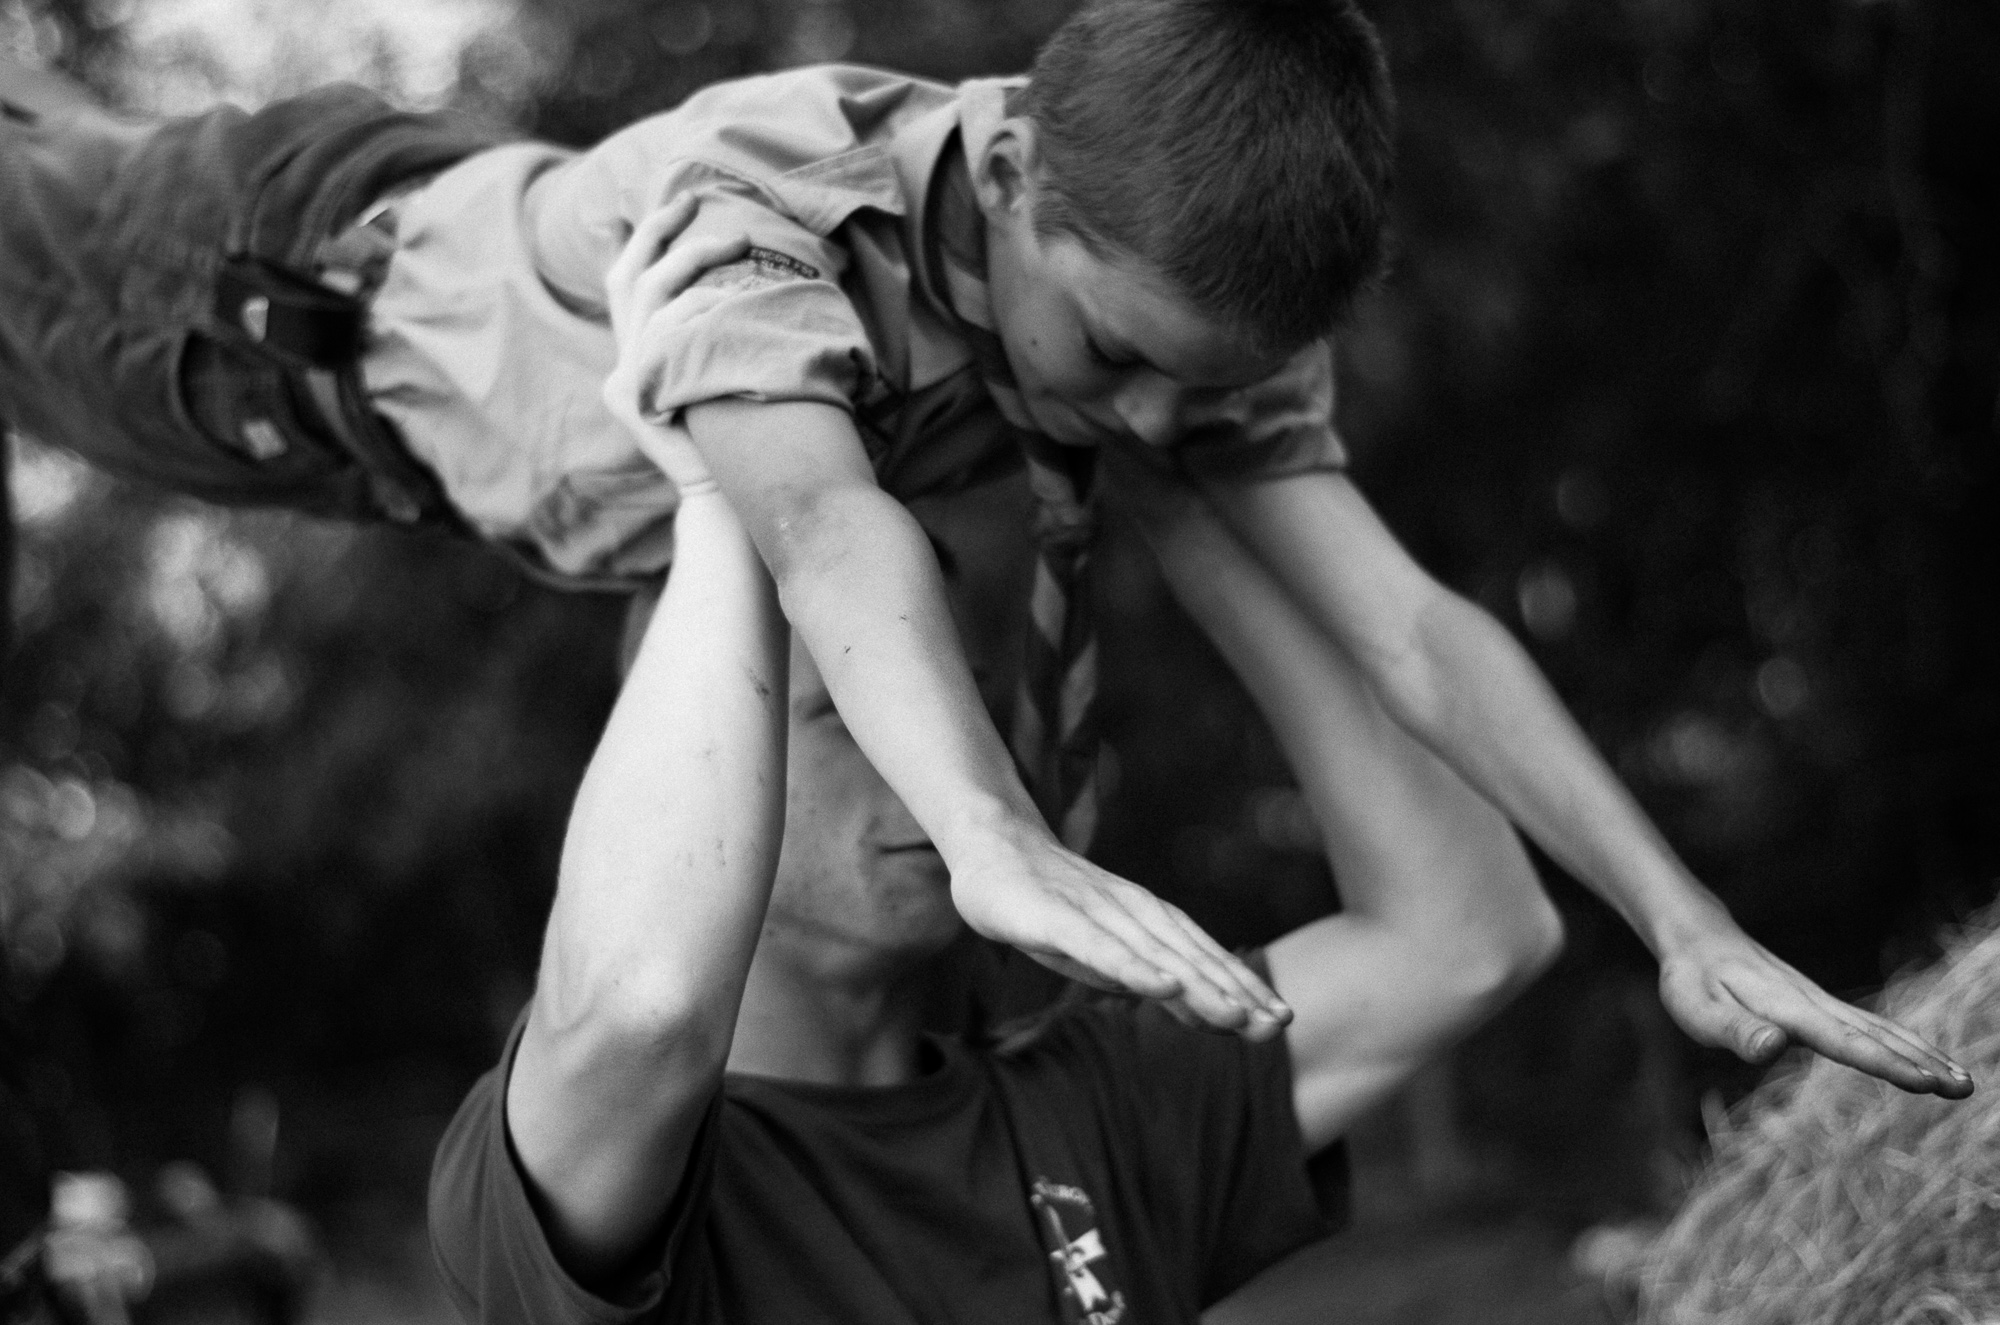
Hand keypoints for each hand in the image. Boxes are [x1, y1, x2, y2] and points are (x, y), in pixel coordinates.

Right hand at [601, 195, 749, 495]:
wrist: (731, 493)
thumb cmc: (740, 429)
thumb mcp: (725, 367)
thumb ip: (718, 328)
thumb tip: (747, 276)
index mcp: (643, 349)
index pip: (631, 277)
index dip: (650, 234)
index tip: (683, 199)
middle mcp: (627, 359)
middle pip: (633, 276)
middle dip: (663, 231)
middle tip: (698, 200)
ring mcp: (626, 379)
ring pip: (653, 297)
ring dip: (696, 262)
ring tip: (741, 243)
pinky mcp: (634, 397)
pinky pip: (667, 335)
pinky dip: (701, 311)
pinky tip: (731, 297)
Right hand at [948, 825, 1292, 1039]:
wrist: (991, 847)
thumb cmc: (1047, 903)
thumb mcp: (1098, 944)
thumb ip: (1138, 969)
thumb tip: (1184, 997)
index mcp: (1145, 920)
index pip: (1201, 956)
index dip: (1241, 986)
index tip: (1281, 1017)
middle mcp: (1131, 912)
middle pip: (1189, 957)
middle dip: (1235, 992)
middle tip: (1279, 1023)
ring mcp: (1095, 912)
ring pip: (1155, 955)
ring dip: (1199, 986)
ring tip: (1238, 1017)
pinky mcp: (1056, 918)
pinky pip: (1100, 948)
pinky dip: (1134, 968)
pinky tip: (1163, 987)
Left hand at [1658, 913, 1972, 1096]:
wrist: (1701, 940)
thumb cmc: (1692, 981)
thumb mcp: (1697, 1009)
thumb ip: (1734, 1030)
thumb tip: (1772, 1048)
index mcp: (1786, 1009)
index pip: (1842, 1040)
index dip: (1883, 1062)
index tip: (1924, 1082)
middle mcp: (1813, 1003)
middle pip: (1876, 1035)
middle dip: (1922, 1062)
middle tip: (1966, 1089)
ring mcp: (1822, 1003)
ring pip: (1882, 1029)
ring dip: (1924, 1053)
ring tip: (1965, 1083)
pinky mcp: (1822, 1006)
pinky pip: (1872, 1026)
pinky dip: (1905, 1042)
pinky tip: (1928, 1060)